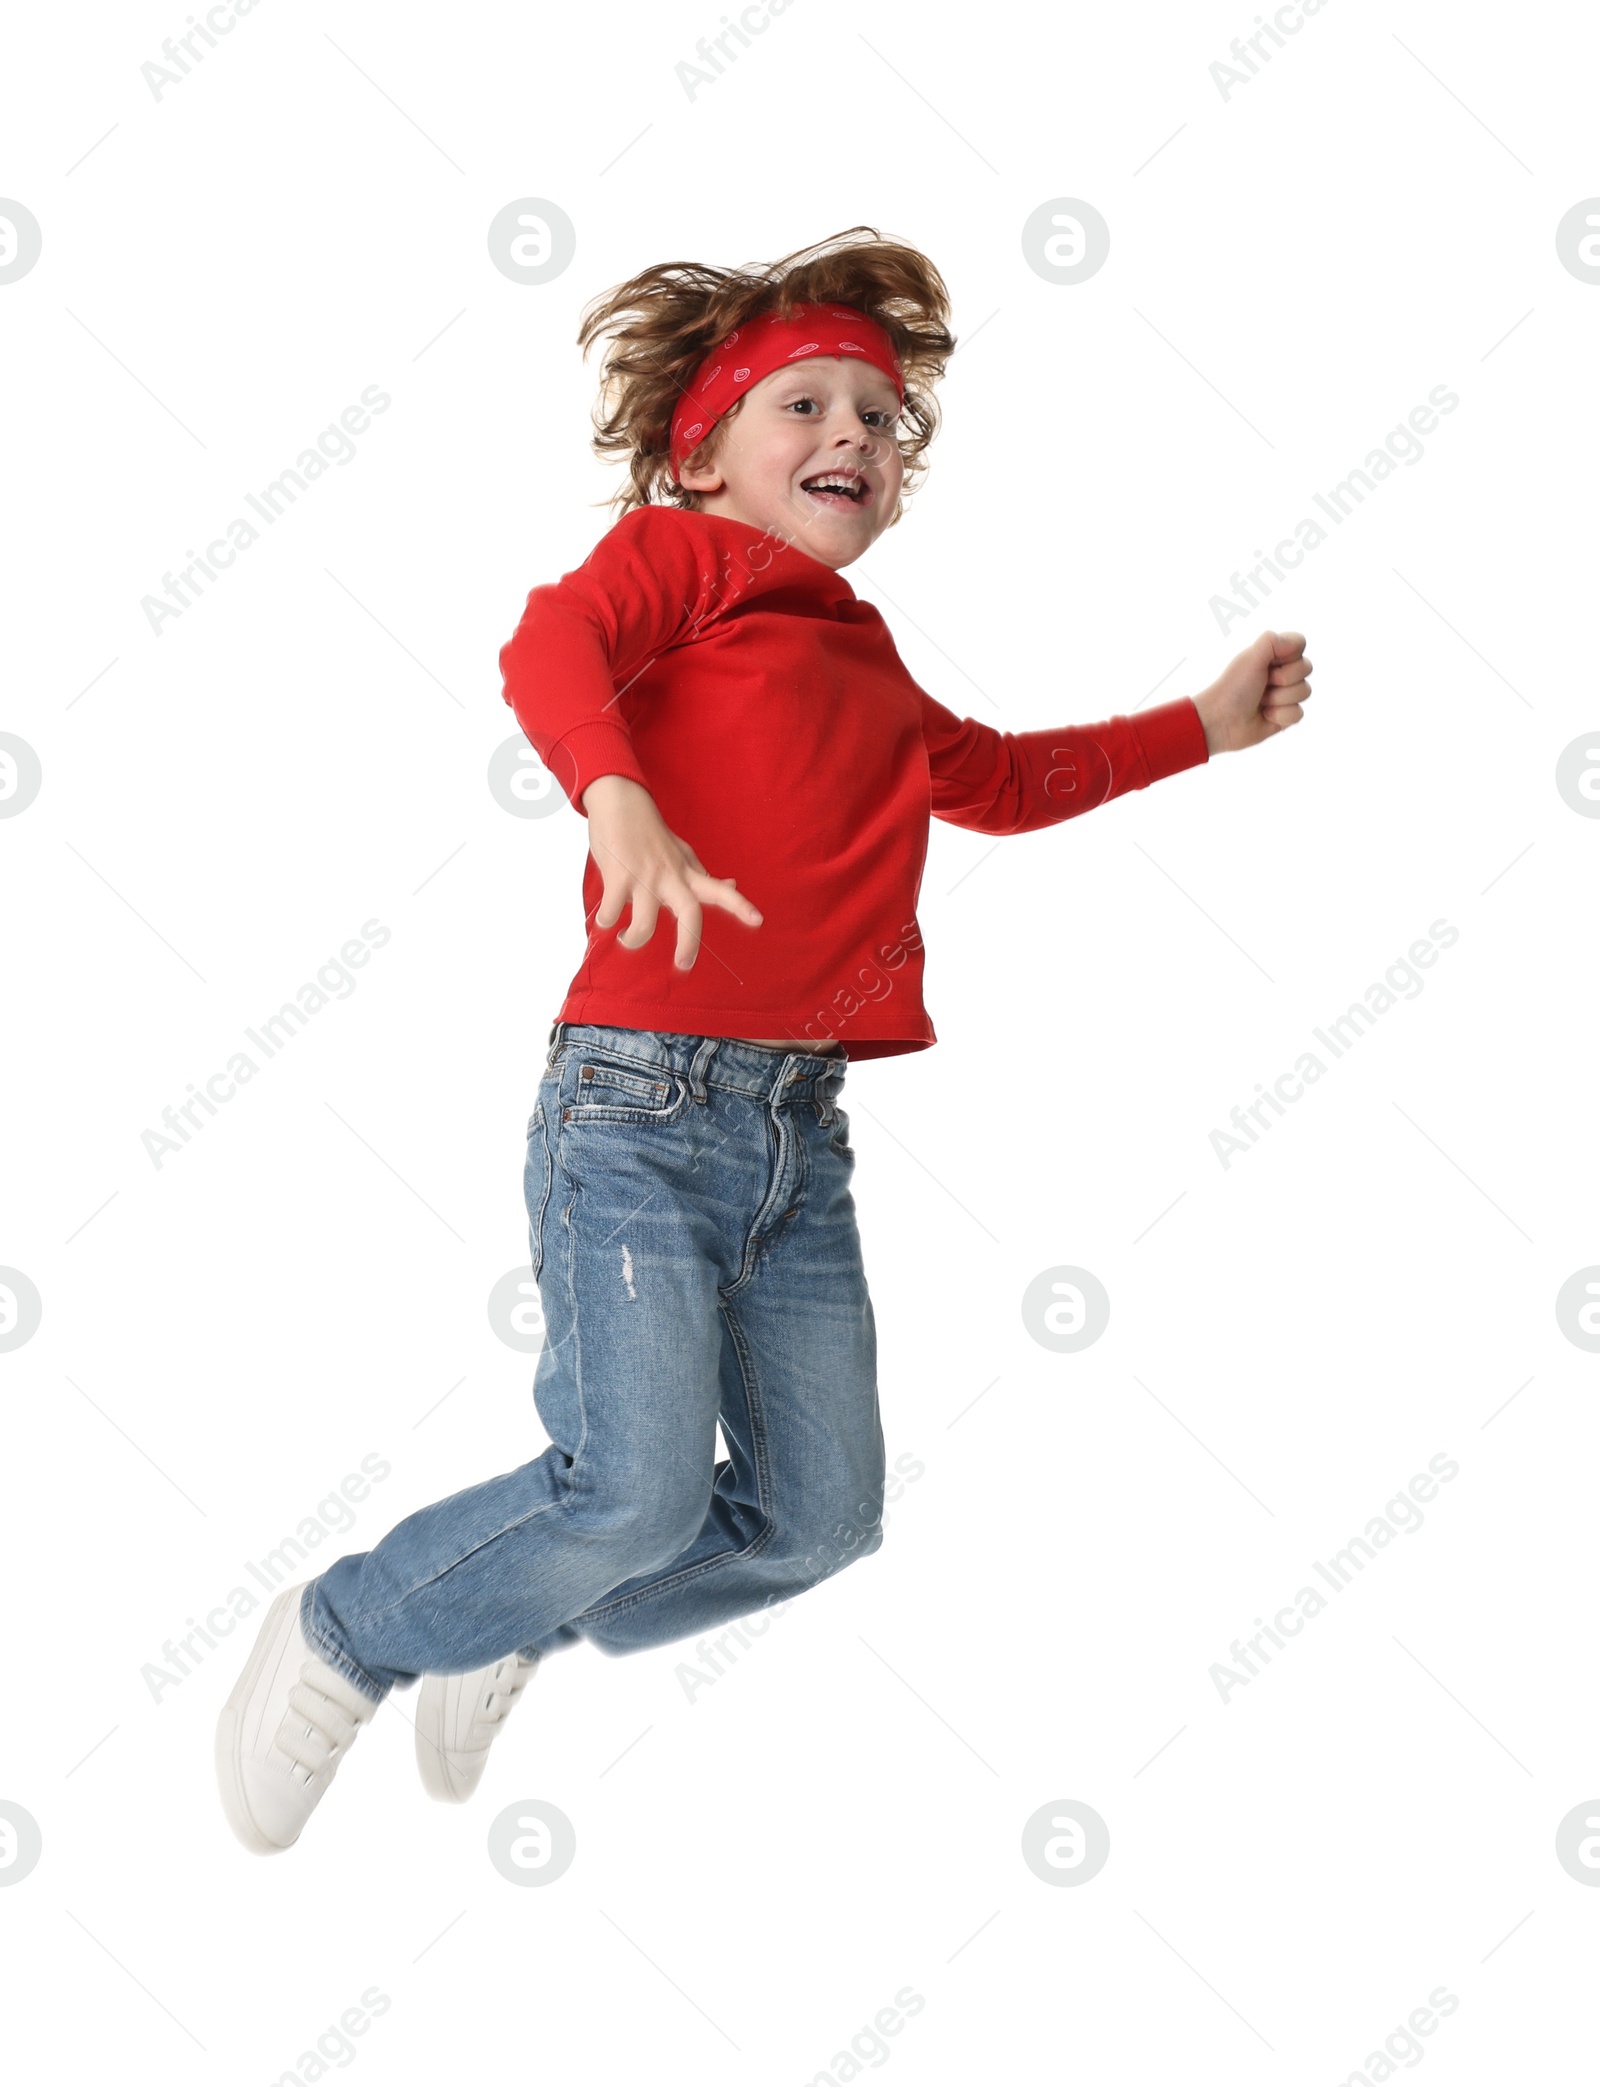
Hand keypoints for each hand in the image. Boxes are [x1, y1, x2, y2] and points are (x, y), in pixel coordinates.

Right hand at [581, 774, 761, 971]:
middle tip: (684, 965)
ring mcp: (643, 877)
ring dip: (634, 939)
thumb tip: (733, 884)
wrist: (620, 801)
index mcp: (686, 872)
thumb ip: (702, 874)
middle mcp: (669, 876)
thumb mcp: (681, 853)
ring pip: (645, 924)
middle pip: (689, 914)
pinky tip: (605, 919)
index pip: (719, 889)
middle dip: (688, 944)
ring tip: (627, 939)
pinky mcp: (618, 875)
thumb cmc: (650, 832)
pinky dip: (606, 921)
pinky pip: (612, 912)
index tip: (758, 921)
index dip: (739, 905)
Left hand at [1193, 630, 1312, 754]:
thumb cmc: (1233, 688)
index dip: (1289, 654)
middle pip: (1306, 667)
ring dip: (1280, 698)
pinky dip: (1280, 716)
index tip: (1269, 663)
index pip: (1300, 644)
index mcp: (1273, 655)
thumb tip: (1296, 643)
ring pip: (1305, 691)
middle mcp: (1281, 672)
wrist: (1220, 721)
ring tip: (1260, 702)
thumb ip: (1272, 641)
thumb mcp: (1250, 658)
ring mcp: (1284, 694)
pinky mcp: (1285, 716)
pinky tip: (1265, 715)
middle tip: (1262, 684)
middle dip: (1283, 679)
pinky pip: (1299, 713)